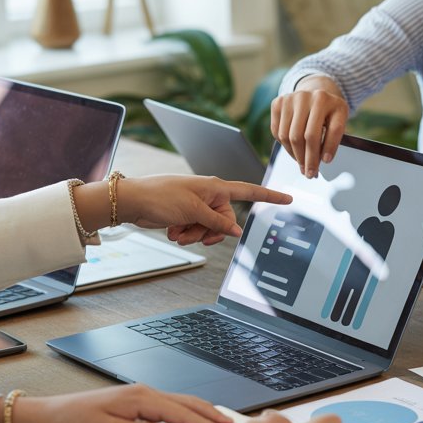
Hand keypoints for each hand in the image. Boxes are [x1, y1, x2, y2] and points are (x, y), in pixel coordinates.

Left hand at [6, 385, 232, 422]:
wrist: (49, 418)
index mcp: (139, 399)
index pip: (180, 413)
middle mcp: (142, 393)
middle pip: (184, 403)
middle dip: (209, 414)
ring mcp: (138, 397)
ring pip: (178, 403)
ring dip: (199, 411)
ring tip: (218, 420)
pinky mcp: (132, 404)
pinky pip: (166, 406)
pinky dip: (184, 411)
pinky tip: (189, 418)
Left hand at [116, 175, 291, 245]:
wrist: (135, 202)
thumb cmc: (162, 196)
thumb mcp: (194, 210)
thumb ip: (218, 222)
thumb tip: (236, 232)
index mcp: (216, 187)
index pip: (249, 191)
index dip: (269, 196)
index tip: (287, 198)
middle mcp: (209, 196)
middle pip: (225, 222)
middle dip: (209, 232)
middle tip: (191, 232)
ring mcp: (198, 206)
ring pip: (209, 230)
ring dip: (194, 235)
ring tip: (178, 231)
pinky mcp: (187, 215)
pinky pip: (196, 231)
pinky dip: (186, 234)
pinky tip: (172, 230)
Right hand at [270, 76, 348, 178]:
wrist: (314, 93)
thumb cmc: (328, 111)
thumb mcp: (338, 119)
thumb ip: (333, 137)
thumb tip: (323, 160)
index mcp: (326, 99)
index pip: (328, 130)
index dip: (328, 149)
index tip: (325, 163)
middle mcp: (306, 96)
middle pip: (304, 136)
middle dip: (307, 159)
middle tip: (310, 173)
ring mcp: (289, 99)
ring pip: (287, 137)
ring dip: (295, 155)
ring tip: (302, 164)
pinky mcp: (278, 103)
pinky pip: (277, 132)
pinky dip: (285, 146)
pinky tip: (294, 150)